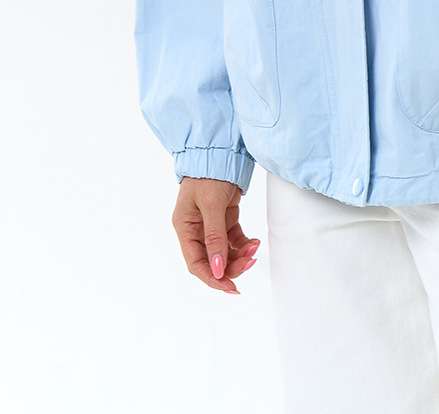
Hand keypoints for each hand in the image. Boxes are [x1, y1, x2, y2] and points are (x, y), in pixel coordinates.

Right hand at [172, 176, 260, 294]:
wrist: (221, 151)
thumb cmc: (209, 174)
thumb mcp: (211, 205)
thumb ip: (214, 237)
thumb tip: (217, 268)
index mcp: (185, 227)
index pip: (195, 263)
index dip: (212, 278)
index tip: (230, 287)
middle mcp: (195, 228)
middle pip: (211, 260)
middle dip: (230, 267)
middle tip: (249, 264)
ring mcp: (210, 224)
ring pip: (224, 252)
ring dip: (240, 255)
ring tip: (254, 250)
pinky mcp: (224, 217)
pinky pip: (234, 239)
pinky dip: (244, 244)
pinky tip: (254, 242)